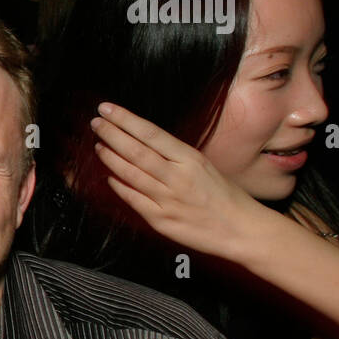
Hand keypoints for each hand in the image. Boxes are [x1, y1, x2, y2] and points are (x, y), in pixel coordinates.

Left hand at [90, 102, 262, 259]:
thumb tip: (143, 141)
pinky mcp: (161, 220)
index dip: (124, 119)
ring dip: (110, 158)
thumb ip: (174, 156)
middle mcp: (177, 177)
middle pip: (136, 151)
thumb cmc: (225, 196)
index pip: (150, 133)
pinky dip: (119, 186)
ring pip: (131, 174)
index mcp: (190, 159)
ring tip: (98, 146)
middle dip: (111, 134)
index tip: (106, 109)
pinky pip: (133, 200)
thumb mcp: (204, 166)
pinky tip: (109, 177)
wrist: (243, 229)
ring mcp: (168, 200)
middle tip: (96, 123)